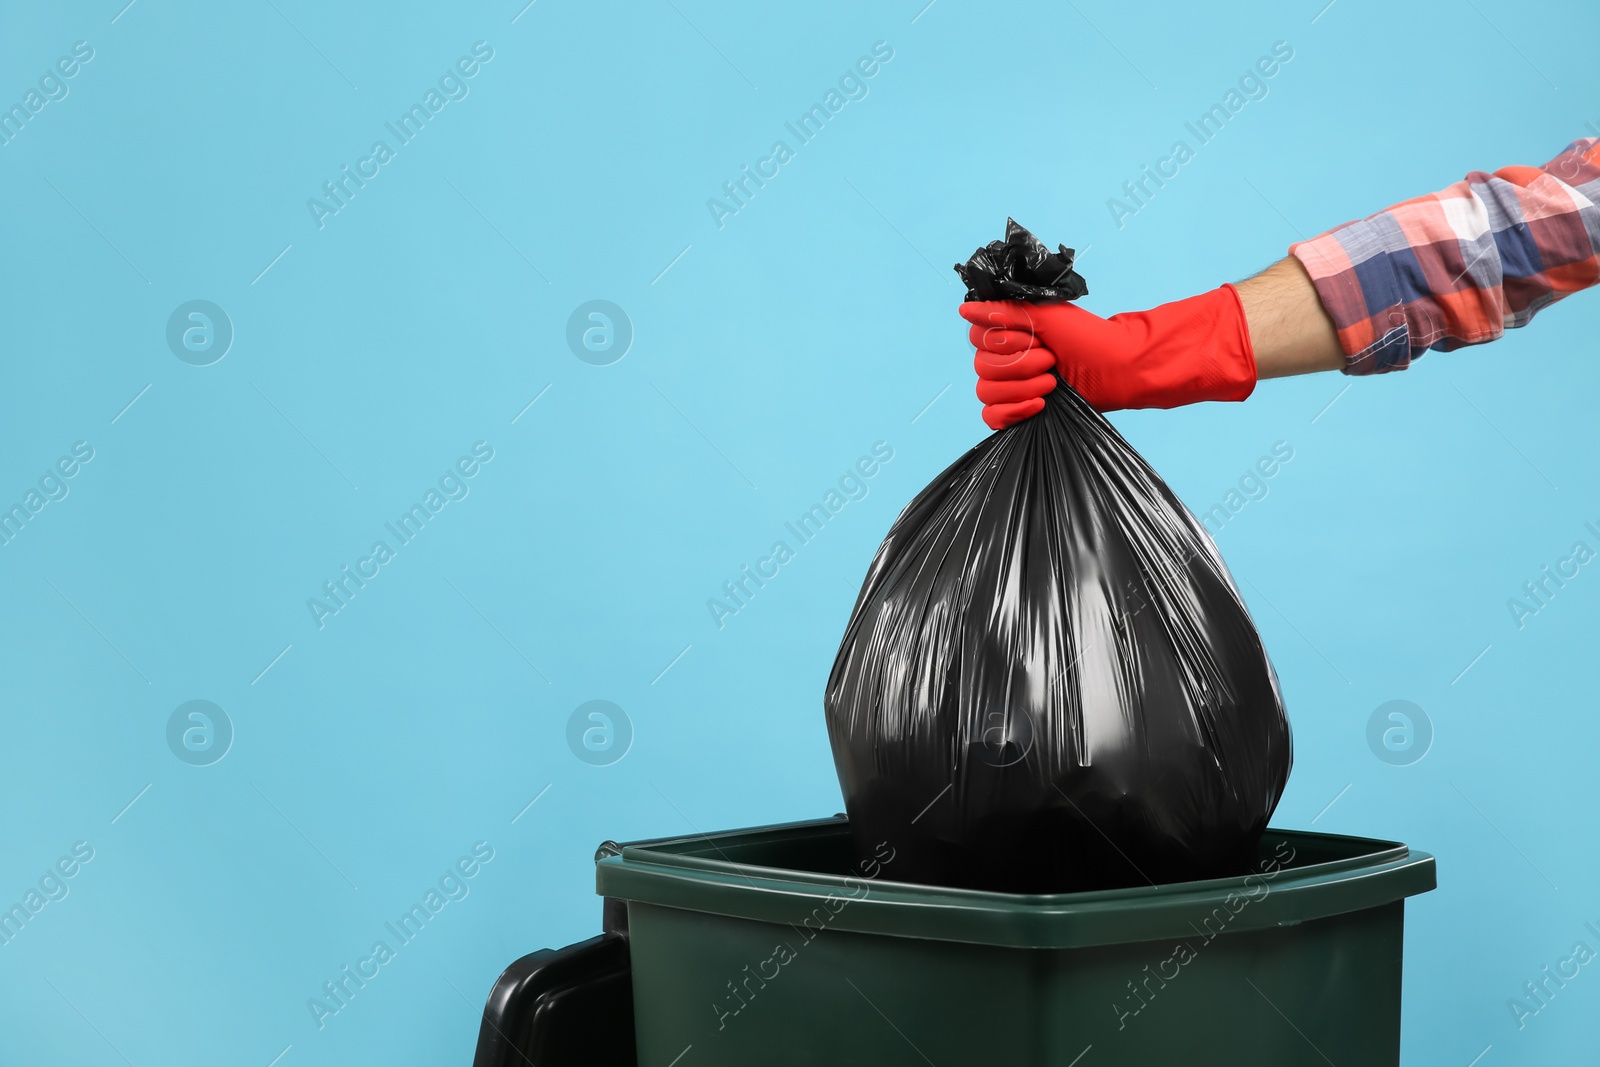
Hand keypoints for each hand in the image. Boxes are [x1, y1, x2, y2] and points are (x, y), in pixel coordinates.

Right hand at [960, 284, 1258, 426]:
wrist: (1118, 369)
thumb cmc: (1089, 338)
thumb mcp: (1047, 315)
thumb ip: (1004, 311)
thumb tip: (964, 308)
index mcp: (1008, 333)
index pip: (976, 339)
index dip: (1003, 342)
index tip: (1035, 338)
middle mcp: (1004, 358)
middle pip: (981, 368)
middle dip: (1019, 365)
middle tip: (1051, 360)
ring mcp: (1011, 386)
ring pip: (986, 392)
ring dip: (1021, 388)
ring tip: (1053, 383)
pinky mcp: (1018, 411)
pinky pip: (991, 417)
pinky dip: (1013, 412)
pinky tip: (1040, 405)